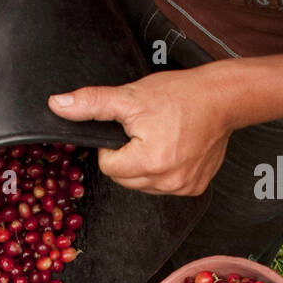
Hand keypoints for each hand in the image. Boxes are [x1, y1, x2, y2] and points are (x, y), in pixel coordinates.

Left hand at [47, 68, 232, 195]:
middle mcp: (168, 181)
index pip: (108, 166)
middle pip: (124, 178)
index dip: (113, 145)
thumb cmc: (181, 95)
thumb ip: (91, 103)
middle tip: (146, 130)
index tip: (130, 128)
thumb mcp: (130, 96)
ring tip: (161, 138)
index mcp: (149, 162)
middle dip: (127, 156)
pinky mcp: (195, 187)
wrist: (225, 97)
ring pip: (142, 184)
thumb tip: (57, 105)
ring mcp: (184, 187)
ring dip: (144, 165)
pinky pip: (164, 185)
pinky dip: (164, 170)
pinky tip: (174, 149)